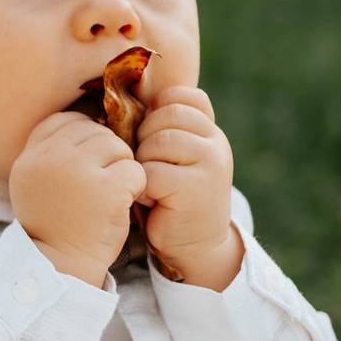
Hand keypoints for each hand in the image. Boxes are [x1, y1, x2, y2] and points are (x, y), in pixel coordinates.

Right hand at [9, 112, 144, 288]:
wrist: (63, 265)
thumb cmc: (54, 225)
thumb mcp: (34, 184)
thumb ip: (51, 152)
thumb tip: (87, 119)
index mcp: (31, 157)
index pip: (64, 120)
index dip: (83, 137)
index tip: (87, 164)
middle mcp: (50, 159)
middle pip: (95, 131)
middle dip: (106, 154)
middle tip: (102, 184)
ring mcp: (78, 172)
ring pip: (118, 147)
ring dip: (122, 169)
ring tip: (111, 194)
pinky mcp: (106, 189)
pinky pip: (135, 170)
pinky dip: (136, 187)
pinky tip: (122, 204)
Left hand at [136, 87, 242, 289]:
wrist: (195, 245)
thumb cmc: (171, 196)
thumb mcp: (173, 156)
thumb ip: (162, 128)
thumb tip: (123, 97)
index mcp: (209, 130)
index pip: (184, 96)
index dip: (158, 112)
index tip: (152, 138)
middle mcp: (216, 142)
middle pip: (167, 116)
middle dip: (145, 138)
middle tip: (147, 165)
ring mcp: (211, 164)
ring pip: (158, 141)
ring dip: (144, 163)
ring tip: (151, 183)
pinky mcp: (196, 188)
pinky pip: (153, 172)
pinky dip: (143, 186)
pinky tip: (151, 199)